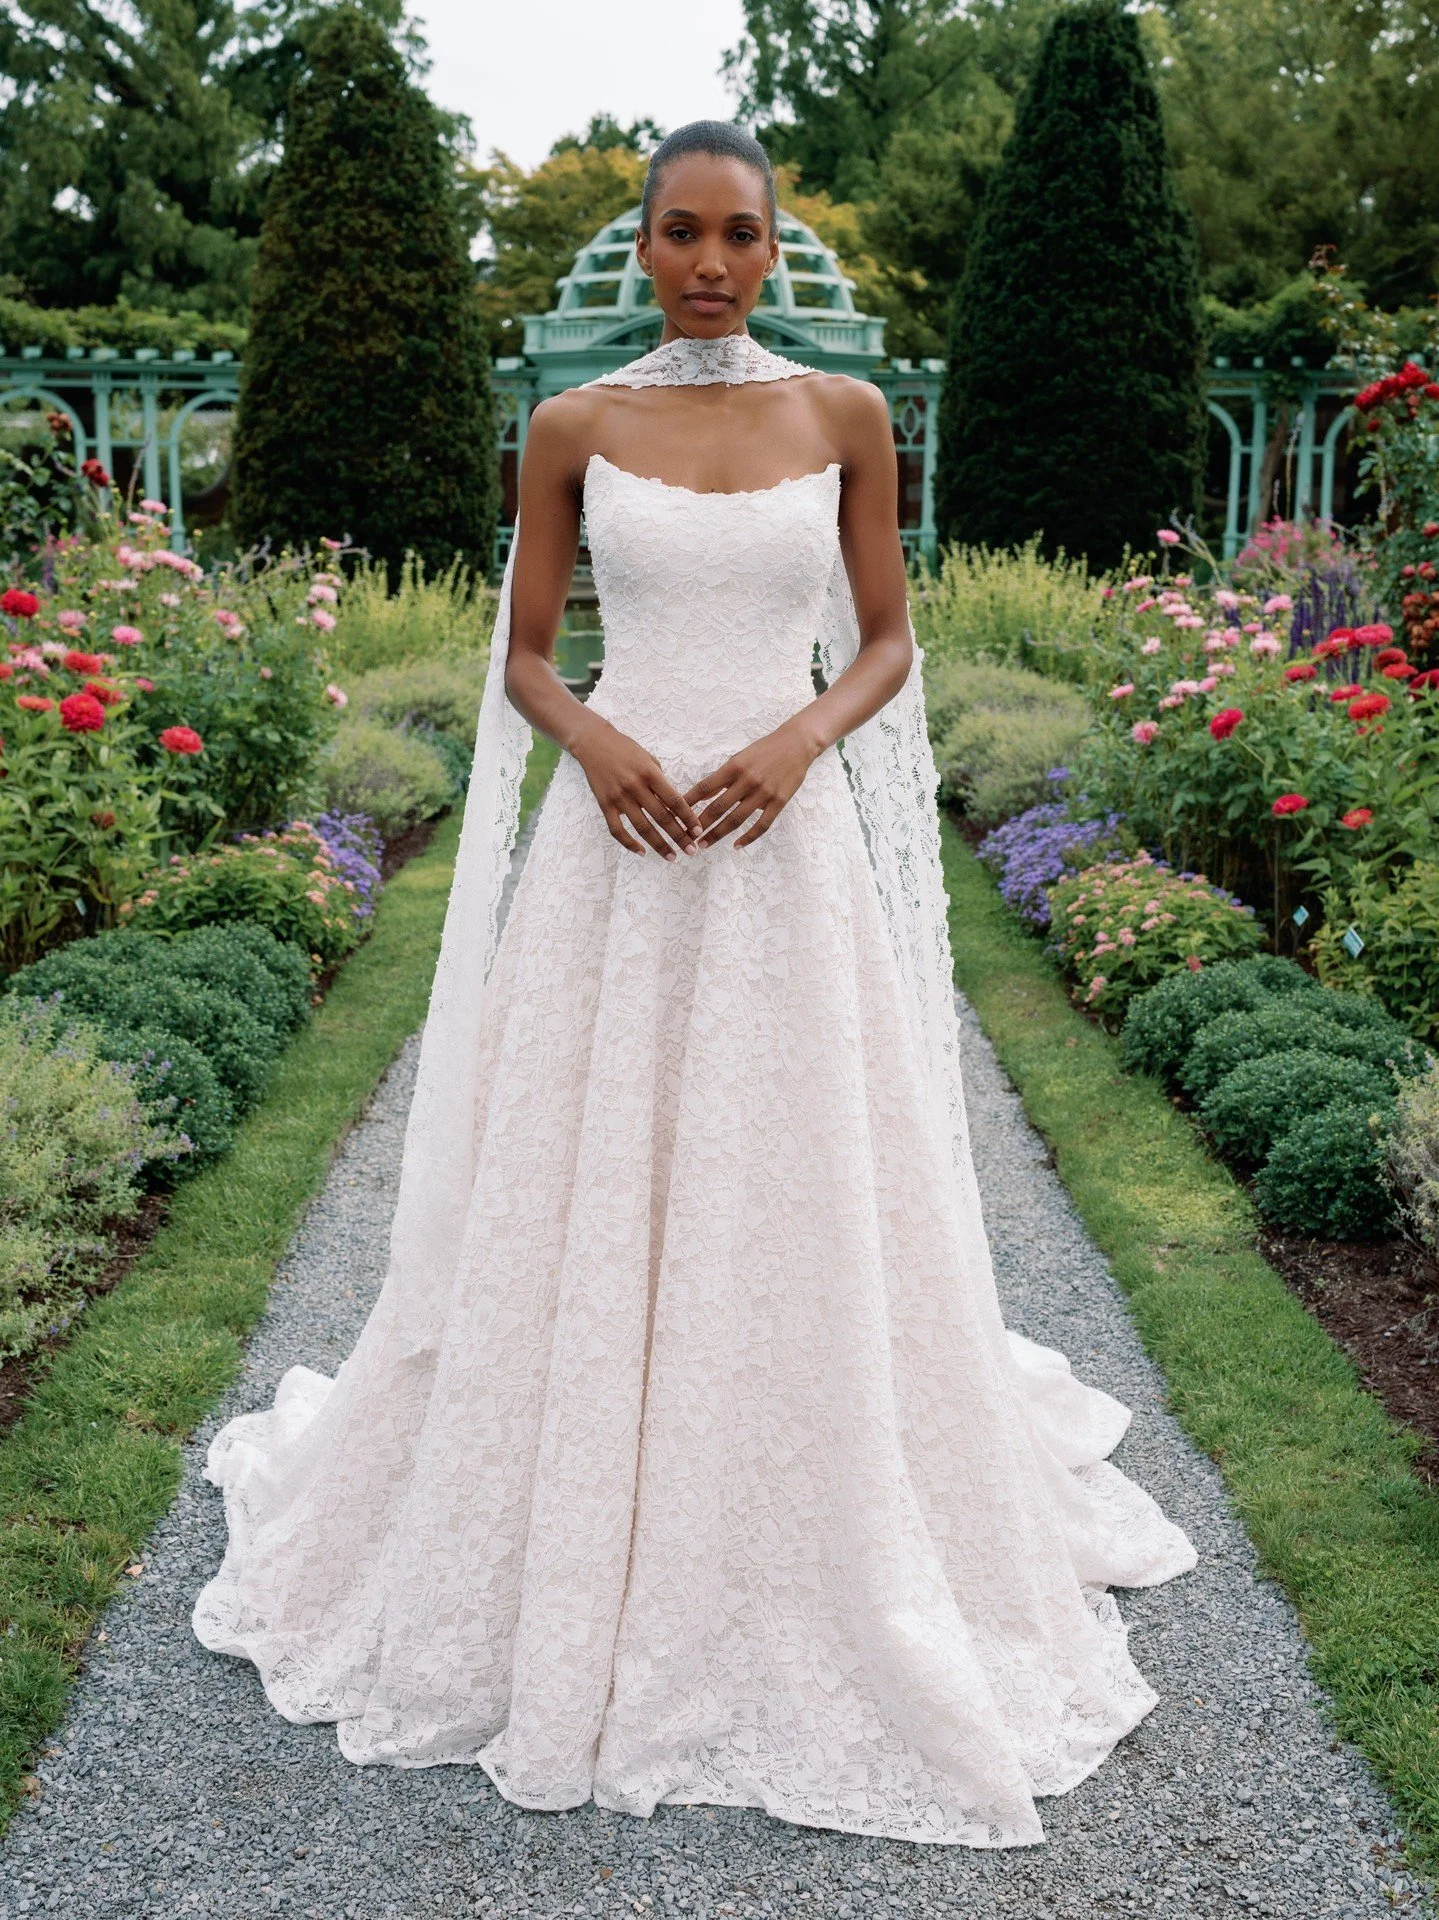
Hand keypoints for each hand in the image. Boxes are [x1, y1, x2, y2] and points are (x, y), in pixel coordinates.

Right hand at [568, 712, 700, 858]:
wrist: (593, 743)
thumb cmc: (624, 749)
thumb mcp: (648, 758)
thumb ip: (660, 779)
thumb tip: (672, 803)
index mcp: (649, 773)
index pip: (674, 800)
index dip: (688, 817)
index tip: (698, 830)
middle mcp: (635, 786)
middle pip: (661, 817)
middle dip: (679, 836)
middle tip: (691, 850)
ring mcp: (619, 797)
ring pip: (642, 827)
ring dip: (659, 845)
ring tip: (671, 856)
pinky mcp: (604, 804)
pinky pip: (617, 830)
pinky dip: (629, 843)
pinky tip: (641, 852)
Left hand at [684, 721, 820, 849]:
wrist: (796, 744)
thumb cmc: (765, 750)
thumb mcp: (740, 758)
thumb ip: (723, 777)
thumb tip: (703, 794)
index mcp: (734, 767)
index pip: (705, 787)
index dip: (689, 803)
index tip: (675, 815)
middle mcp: (747, 780)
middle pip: (718, 807)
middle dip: (700, 824)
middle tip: (686, 838)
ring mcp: (764, 793)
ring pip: (736, 819)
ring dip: (718, 834)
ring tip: (704, 845)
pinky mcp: (779, 802)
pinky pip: (762, 825)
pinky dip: (748, 838)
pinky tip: (736, 846)